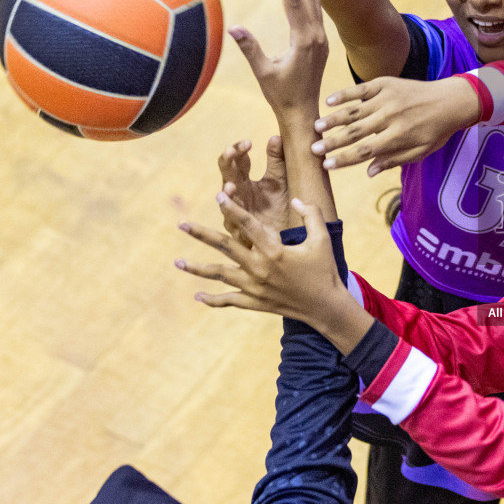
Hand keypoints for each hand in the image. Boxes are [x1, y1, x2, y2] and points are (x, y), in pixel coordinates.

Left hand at [177, 195, 370, 348]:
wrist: (326, 307)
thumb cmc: (325, 270)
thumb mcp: (322, 239)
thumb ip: (310, 214)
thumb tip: (295, 199)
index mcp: (274, 250)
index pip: (247, 224)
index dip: (231, 208)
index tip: (218, 195)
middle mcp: (259, 268)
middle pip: (224, 246)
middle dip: (201, 234)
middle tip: (181, 224)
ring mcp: (254, 287)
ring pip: (219, 274)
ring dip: (197, 268)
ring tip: (177, 261)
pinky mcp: (255, 302)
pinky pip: (229, 301)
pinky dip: (212, 300)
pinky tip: (197, 295)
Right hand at [216, 136, 287, 245]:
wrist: (290, 235)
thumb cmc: (281, 205)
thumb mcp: (280, 180)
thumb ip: (277, 160)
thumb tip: (276, 136)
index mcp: (244, 180)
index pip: (235, 160)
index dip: (238, 150)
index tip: (248, 143)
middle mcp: (237, 194)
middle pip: (227, 175)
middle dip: (227, 163)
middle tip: (232, 152)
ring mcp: (236, 212)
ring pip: (226, 201)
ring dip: (227, 194)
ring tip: (230, 186)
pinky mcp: (241, 232)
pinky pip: (233, 225)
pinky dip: (234, 221)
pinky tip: (235, 217)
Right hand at [229, 0, 329, 115]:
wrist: (304, 113)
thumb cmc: (281, 95)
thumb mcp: (264, 73)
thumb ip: (250, 50)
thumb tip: (233, 28)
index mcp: (304, 42)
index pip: (294, 3)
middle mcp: (317, 37)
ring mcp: (321, 39)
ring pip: (315, 1)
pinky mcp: (321, 43)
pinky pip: (317, 11)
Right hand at [314, 76, 480, 174]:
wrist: (451, 100)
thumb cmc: (436, 130)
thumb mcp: (421, 151)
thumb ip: (394, 160)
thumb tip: (368, 172)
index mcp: (399, 136)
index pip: (365, 150)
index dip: (344, 159)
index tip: (326, 165)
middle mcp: (390, 117)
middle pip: (355, 132)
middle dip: (332, 142)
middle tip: (313, 148)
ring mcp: (387, 98)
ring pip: (354, 110)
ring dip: (333, 119)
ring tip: (316, 127)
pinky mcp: (386, 83)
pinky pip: (361, 89)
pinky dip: (344, 94)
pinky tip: (328, 101)